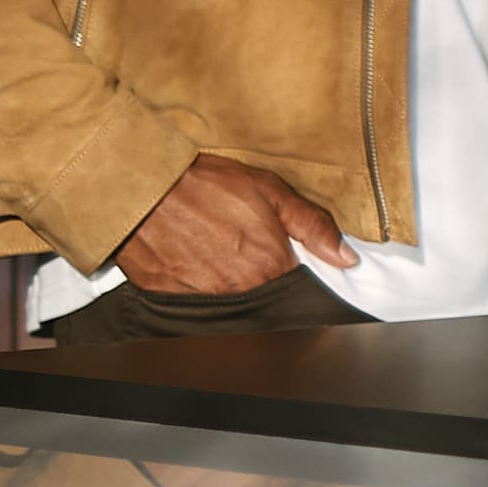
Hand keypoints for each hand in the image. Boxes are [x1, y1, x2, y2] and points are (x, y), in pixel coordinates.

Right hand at [114, 155, 355, 294]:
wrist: (140, 187)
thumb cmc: (203, 183)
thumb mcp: (268, 190)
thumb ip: (312, 225)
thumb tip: (347, 257)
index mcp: (270, 265)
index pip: (297, 286)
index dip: (293, 272)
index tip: (285, 259)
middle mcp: (241, 289)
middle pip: (264, 295)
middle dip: (262, 278)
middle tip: (243, 249)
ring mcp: (205, 298)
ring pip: (232, 301)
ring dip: (231, 283)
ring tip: (216, 251)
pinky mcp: (171, 298)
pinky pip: (196, 302)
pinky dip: (199, 286)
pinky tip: (194, 261)